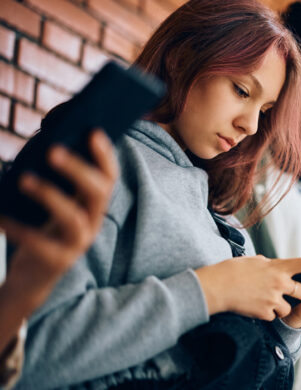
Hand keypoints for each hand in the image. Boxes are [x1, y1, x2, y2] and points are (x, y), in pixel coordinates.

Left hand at [0, 130, 117, 310]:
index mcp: (92, 206)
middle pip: (97, 193)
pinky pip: (39, 242)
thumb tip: (44, 144)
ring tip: (23, 178)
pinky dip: (18, 228)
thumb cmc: (39, 231)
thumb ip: (54, 180)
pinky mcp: (57, 262)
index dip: (105, 156)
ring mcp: (78, 244)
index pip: (109, 177)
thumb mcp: (51, 205)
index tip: (93, 132)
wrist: (31, 279)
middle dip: (78, 169)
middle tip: (52, 150)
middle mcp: (92, 223)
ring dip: (49, 194)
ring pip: (72, 216)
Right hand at [195, 254, 300, 320]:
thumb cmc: (233, 270)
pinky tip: (256, 307)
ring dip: (283, 306)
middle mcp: (280, 283)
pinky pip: (273, 316)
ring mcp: (273, 299)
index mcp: (278, 266)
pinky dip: (268, 313)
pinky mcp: (265, 313)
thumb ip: (268, 264)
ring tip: (267, 301)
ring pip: (289, 308)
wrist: (217, 287)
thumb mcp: (254, 261)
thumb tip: (272, 264)